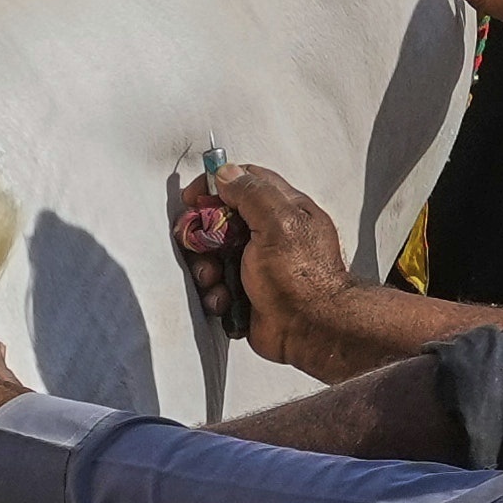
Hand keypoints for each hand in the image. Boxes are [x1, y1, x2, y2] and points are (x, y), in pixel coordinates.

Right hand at [170, 162, 450, 378]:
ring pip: (213, 256)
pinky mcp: (245, 294)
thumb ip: (252, 193)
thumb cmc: (299, 274)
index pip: (245, 181)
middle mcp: (268, 234)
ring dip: (205, 267)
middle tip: (198, 246)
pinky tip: (224, 301)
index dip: (215, 185)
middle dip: (202, 234)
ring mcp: (255, 265)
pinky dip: (215, 294)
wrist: (310, 329)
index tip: (192, 198)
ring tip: (213, 280)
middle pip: (220, 220)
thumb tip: (224, 172)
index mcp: (282, 209)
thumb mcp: (278, 223)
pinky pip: (217, 287)